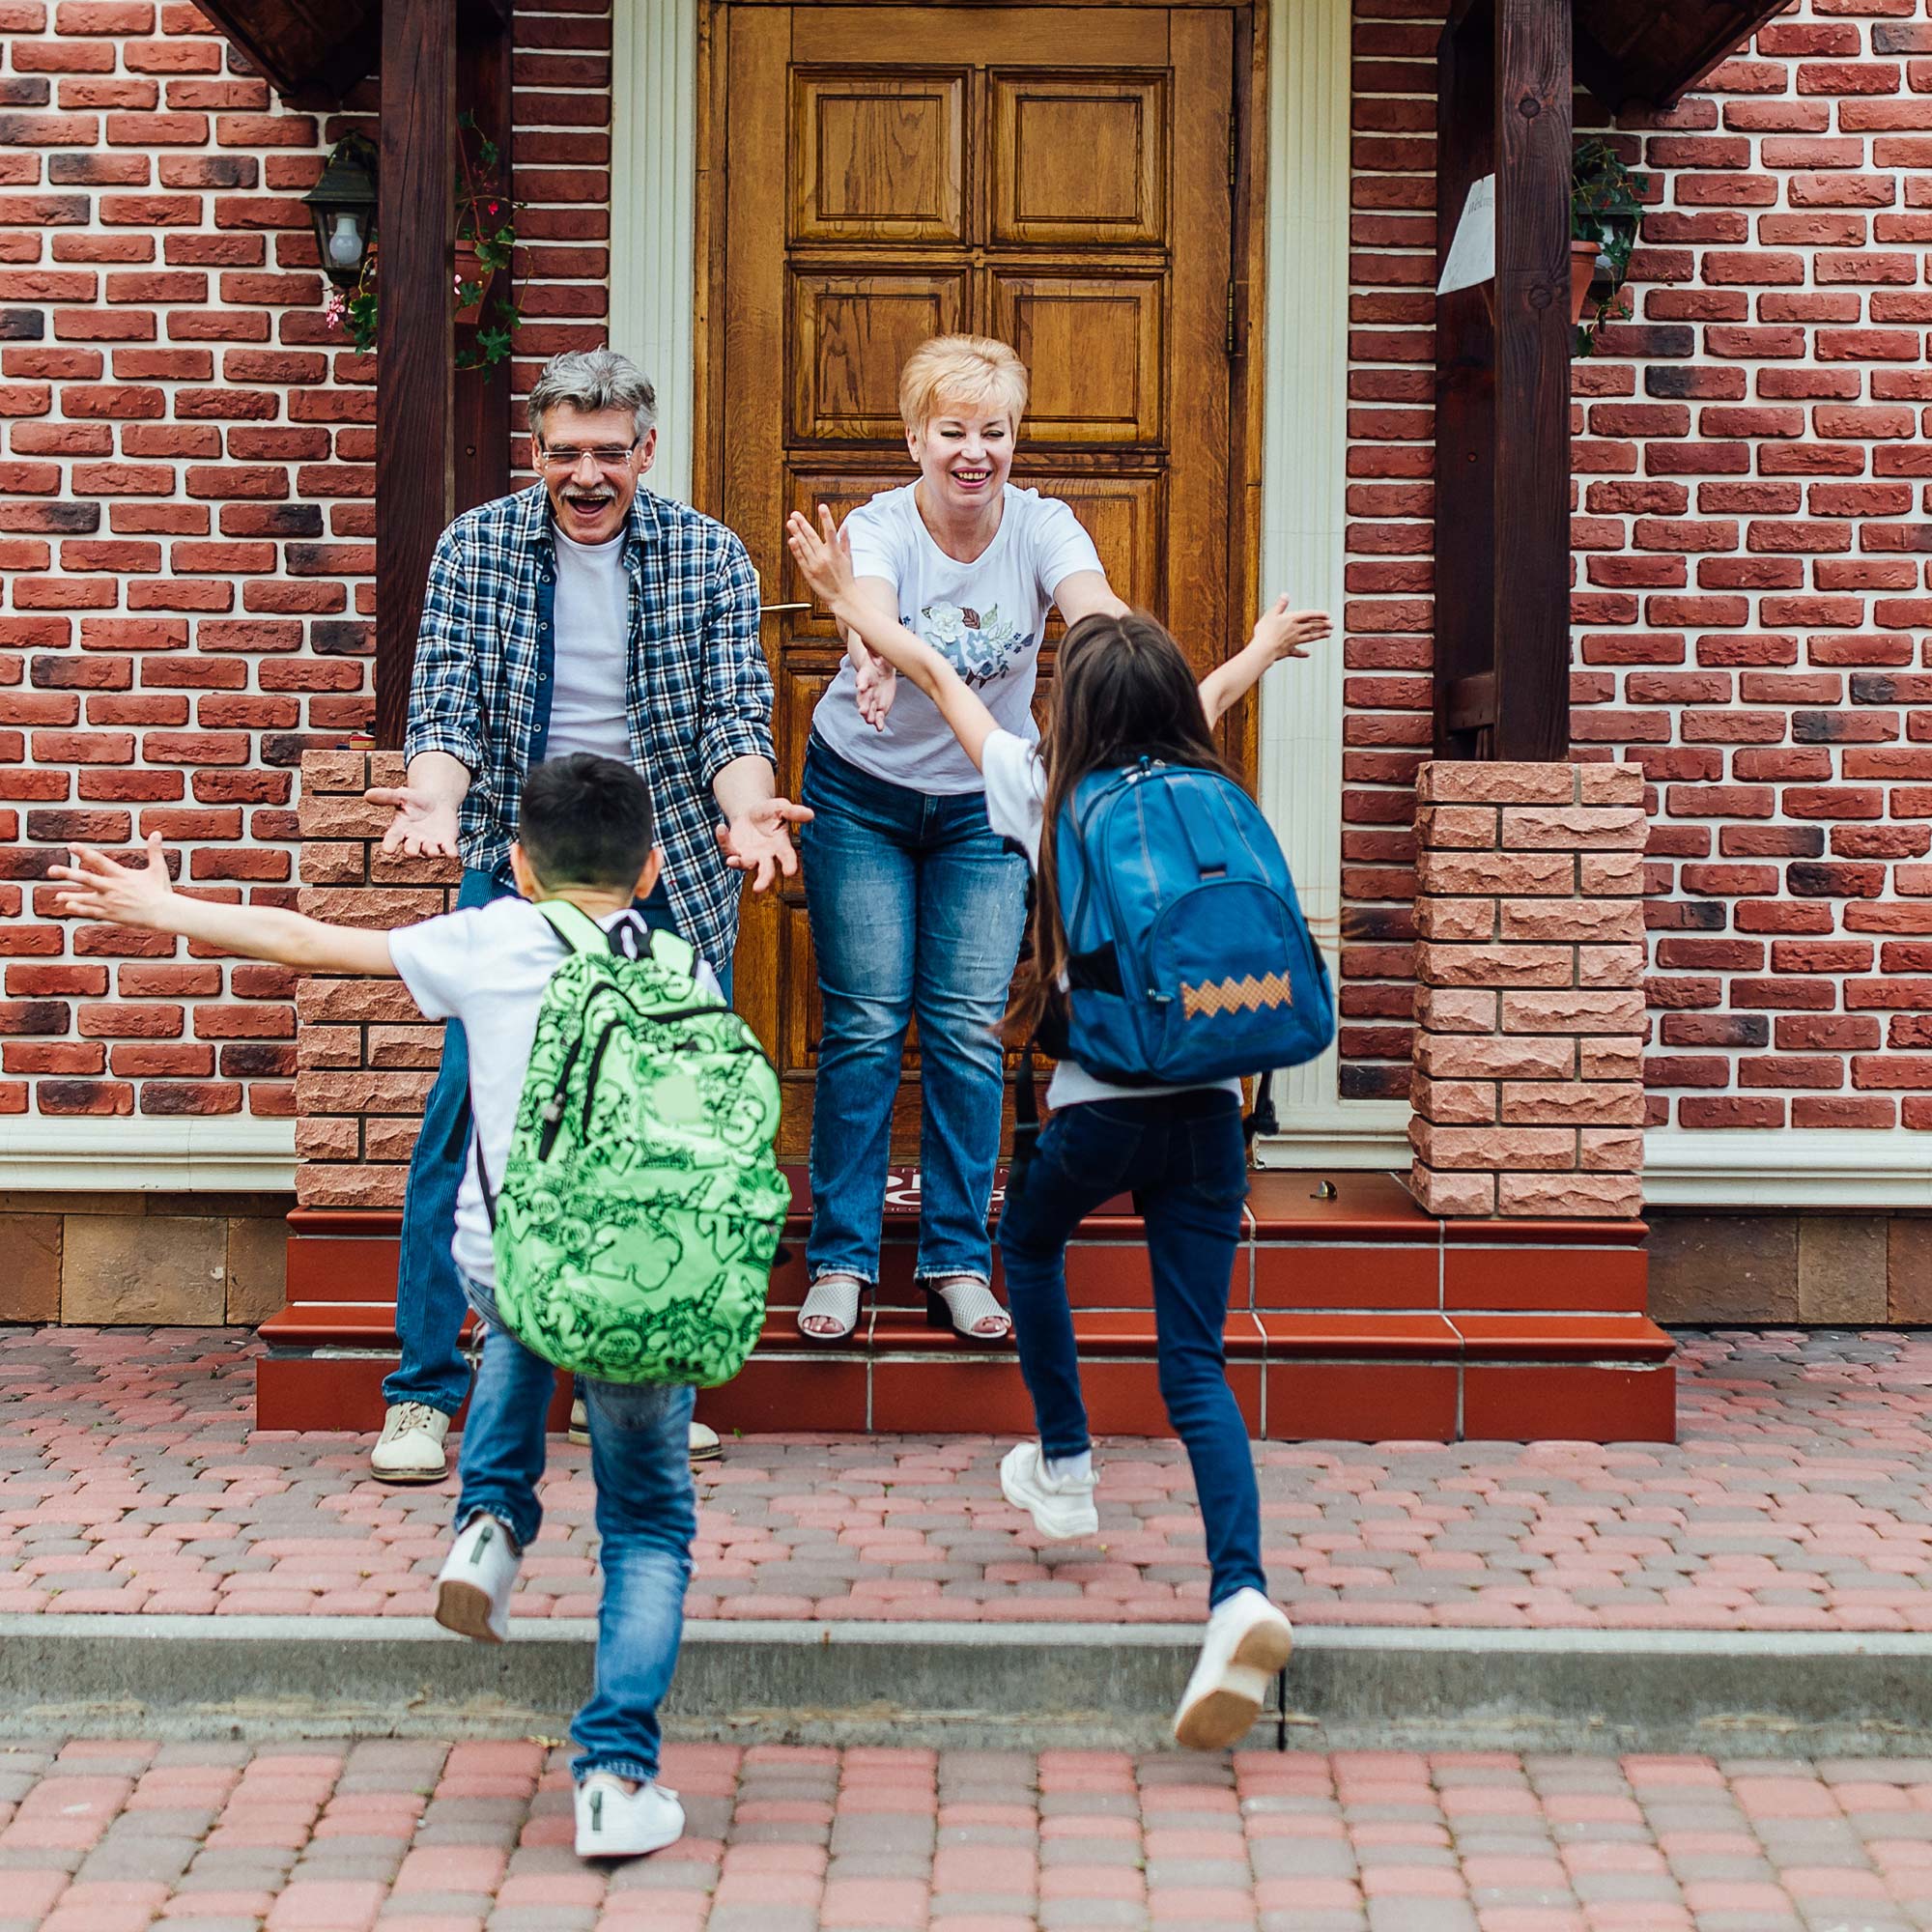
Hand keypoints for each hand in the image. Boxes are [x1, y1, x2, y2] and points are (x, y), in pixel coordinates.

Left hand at [50, 833, 175, 927]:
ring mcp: (111, 902)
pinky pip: (92, 912)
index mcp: (122, 875)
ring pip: (85, 898)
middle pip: (86, 879)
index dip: (84, 852)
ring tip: (58, 896)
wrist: (164, 913)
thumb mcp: (158, 869)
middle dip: (67, 874)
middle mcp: (113, 888)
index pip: (99, 861)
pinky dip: (80, 909)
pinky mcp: (112, 914)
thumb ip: (154, 851)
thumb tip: (156, 833)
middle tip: (51, 870)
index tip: (70, 846)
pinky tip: (69, 907)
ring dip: (70, 896)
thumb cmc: (162, 891)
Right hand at [367, 784, 459, 858]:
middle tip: (411, 850)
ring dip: (430, 851)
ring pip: (429, 851)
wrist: (437, 802)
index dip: (390, 844)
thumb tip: (367, 794)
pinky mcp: (446, 843)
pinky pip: (448, 850)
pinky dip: (450, 852)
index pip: (392, 839)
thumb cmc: (415, 801)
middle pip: (411, 848)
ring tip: (431, 850)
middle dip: (412, 849)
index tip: (387, 850)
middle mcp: (414, 840)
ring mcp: (430, 843)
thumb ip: (386, 796)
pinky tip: (453, 854)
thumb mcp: (401, 796)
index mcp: (400, 830)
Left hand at [718, 797, 813, 892]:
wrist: (749, 813)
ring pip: (744, 865)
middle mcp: (766, 856)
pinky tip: (721, 828)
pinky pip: (727, 850)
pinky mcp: (734, 852)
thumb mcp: (781, 808)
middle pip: (766, 872)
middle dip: (763, 880)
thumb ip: (794, 812)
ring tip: (732, 860)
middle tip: (758, 888)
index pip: (787, 858)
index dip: (789, 865)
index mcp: (781, 847)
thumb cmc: (769, 812)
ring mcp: (749, 856)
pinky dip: (723, 839)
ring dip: (738, 863)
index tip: (790, 872)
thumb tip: (811, 814)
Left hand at [785, 504, 854, 611]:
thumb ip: (845, 541)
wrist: (843, 598)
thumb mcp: (848, 558)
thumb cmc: (846, 578)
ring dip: (797, 533)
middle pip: (812, 537)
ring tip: (790, 522)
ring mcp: (815, 565)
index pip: (830, 531)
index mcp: (836, 553)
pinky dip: (796, 549)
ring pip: (804, 546)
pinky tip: (792, 540)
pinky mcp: (809, 573)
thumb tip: (845, 526)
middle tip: (795, 514)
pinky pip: (800, 559)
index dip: (826, 518)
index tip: (822, 506)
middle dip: (803, 524)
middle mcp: (825, 557)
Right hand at [852, 637, 896, 729]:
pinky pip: (878, 716)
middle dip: (863, 704)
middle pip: (863, 697)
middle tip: (863, 711)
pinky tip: (880, 728)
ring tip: (871, 721)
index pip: (861, 678)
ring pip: (869, 709)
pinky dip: (879, 722)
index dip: (861, 682)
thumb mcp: (877, 652)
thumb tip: (867, 636)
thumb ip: (872, 647)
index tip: (860, 686)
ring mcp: (872, 699)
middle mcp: (866, 690)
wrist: (881, 670)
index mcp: (865, 675)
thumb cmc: (878, 660)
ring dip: (869, 716)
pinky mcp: (880, 707)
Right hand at [1250, 593, 1330, 664]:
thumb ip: (1280, 605)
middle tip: (1332, 625)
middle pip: (1312, 626)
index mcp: (1291, 619)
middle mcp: (1295, 630)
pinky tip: (1308, 654)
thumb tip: (1285, 595)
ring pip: (1309, 637)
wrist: (1264, 649)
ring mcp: (1293, 641)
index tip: (1328, 615)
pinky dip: (1303, 653)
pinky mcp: (1288, 650)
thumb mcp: (1271, 614)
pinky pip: (1297, 652)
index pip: (1309, 615)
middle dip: (1323, 625)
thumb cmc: (1265, 632)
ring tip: (1328, 634)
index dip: (1319, 614)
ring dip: (1319, 635)